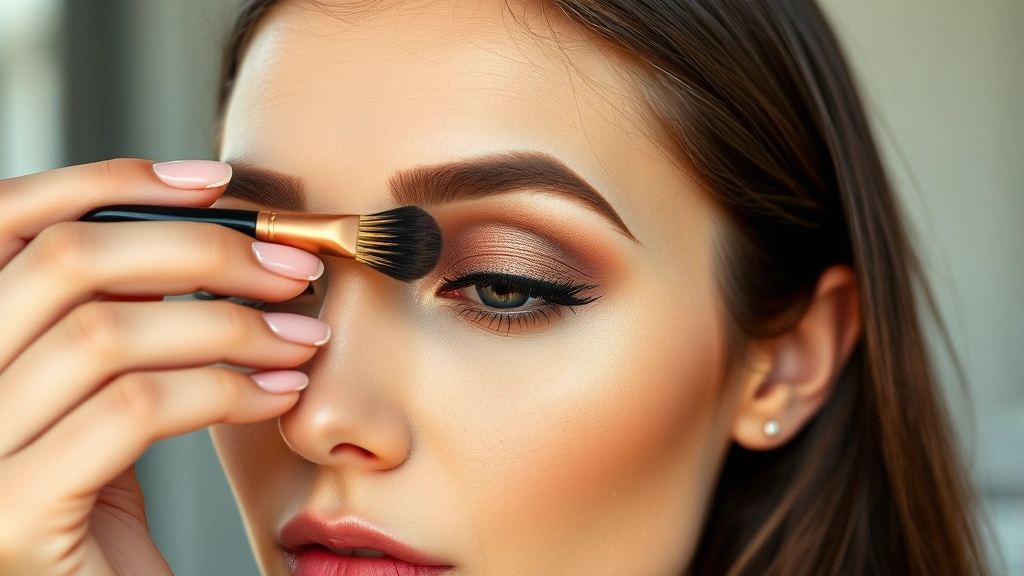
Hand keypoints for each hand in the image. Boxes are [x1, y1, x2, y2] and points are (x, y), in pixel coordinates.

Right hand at [0, 159, 329, 574]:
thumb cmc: (92, 519)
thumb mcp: (86, 403)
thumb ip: (106, 323)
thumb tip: (197, 238)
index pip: (4, 218)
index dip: (109, 182)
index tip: (215, 186)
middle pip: (66, 262)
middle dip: (198, 251)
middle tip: (288, 269)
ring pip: (108, 332)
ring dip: (229, 324)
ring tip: (299, 337)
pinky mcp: (13, 513)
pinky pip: (135, 409)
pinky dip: (224, 389)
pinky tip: (279, 393)